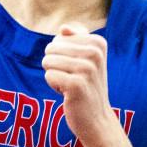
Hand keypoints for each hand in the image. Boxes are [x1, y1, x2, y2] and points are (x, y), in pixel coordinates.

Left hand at [43, 25, 112, 141]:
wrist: (97, 119)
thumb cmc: (88, 86)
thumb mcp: (87, 59)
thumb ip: (76, 39)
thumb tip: (63, 28)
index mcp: (98, 42)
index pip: (59, 38)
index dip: (63, 55)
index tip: (78, 69)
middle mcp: (95, 53)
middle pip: (51, 48)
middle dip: (56, 65)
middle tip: (73, 79)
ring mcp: (87, 69)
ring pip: (47, 61)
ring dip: (55, 76)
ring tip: (71, 86)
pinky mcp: (76, 84)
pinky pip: (49, 76)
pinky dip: (54, 86)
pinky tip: (69, 94)